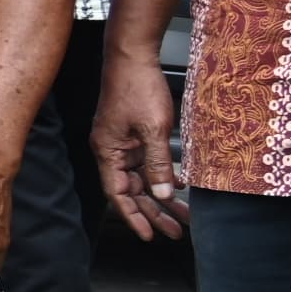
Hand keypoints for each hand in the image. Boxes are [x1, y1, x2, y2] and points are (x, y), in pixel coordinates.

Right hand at [93, 42, 185, 242]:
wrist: (132, 57)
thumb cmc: (135, 88)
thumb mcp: (152, 129)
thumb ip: (157, 164)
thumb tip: (162, 193)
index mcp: (107, 151)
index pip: (118, 194)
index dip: (133, 216)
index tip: (150, 235)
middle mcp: (111, 150)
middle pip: (131, 190)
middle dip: (153, 212)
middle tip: (175, 231)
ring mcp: (122, 142)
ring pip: (142, 178)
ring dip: (162, 195)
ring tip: (182, 214)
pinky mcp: (132, 133)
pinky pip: (147, 162)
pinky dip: (163, 174)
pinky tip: (180, 183)